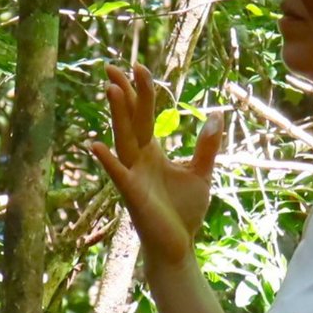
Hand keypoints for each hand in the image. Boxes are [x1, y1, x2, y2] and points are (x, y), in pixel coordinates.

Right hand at [87, 63, 223, 272]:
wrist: (178, 246)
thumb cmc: (183, 211)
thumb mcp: (200, 173)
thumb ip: (206, 145)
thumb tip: (215, 114)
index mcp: (151, 153)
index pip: (143, 116)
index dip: (141, 92)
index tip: (137, 67)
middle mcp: (138, 160)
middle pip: (130, 120)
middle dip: (123, 93)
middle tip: (112, 66)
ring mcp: (133, 175)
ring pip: (124, 139)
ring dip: (117, 115)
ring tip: (112, 89)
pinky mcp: (133, 195)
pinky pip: (118, 174)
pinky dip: (108, 161)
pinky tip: (96, 145)